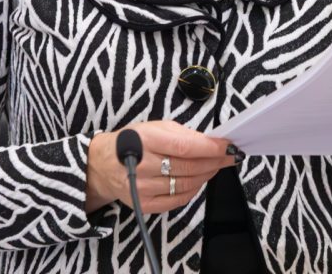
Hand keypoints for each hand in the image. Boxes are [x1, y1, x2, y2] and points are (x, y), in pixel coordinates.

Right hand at [85, 120, 237, 213]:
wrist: (102, 165)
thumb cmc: (132, 141)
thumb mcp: (154, 127)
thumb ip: (182, 134)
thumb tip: (211, 141)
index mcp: (146, 139)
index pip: (186, 147)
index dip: (211, 148)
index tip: (229, 147)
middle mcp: (142, 164)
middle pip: (189, 167)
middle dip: (214, 162)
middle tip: (229, 157)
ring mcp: (142, 187)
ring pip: (186, 184)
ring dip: (206, 175)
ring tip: (216, 166)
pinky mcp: (144, 204)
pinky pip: (177, 200)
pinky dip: (193, 190)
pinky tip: (199, 180)